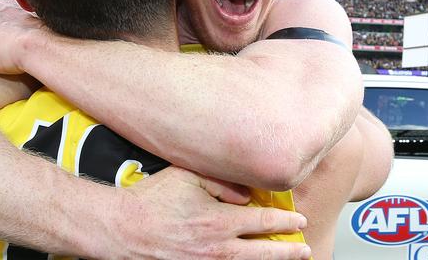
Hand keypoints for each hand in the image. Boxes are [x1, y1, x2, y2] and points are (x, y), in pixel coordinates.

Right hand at [106, 167, 311, 259]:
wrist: (124, 229)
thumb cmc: (152, 200)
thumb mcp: (187, 176)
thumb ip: (221, 181)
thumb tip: (245, 195)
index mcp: (218, 221)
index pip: (262, 222)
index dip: (285, 223)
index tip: (297, 222)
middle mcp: (217, 248)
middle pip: (264, 252)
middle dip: (287, 251)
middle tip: (303, 249)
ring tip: (284, 259)